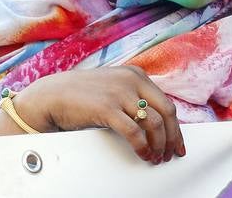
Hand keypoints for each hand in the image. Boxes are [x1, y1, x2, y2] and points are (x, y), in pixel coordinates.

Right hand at [0, 66, 185, 164]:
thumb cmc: (83, 95)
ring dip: (159, 145)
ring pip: (154, 123)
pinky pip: (135, 132)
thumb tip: (154, 122)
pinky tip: (143, 155)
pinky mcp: (108, 108)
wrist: (54, 94)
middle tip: (169, 155)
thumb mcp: (114, 87)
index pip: (166, 102)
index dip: (175, 126)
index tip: (177, 143)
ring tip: (155, 158)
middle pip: (166, 112)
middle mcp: (132, 80)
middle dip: (172, 137)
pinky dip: (143, 147)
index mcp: (136, 74)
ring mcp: (121, 93)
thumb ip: (133, 96)